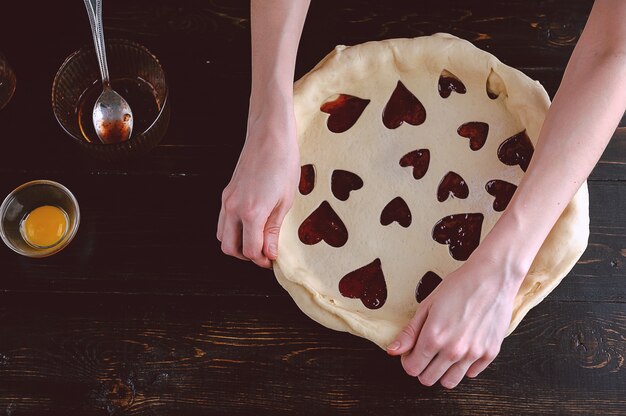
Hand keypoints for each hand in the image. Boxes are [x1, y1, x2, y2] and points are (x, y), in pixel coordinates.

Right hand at [217, 102, 299, 267]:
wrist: (270, 136)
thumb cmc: (282, 163)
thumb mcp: (285, 202)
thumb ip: (274, 231)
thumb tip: (270, 253)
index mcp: (252, 213)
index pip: (251, 250)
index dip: (262, 260)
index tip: (272, 260)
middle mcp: (234, 208)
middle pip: (230, 248)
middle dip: (247, 256)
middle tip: (264, 254)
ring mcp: (227, 200)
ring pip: (222, 236)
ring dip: (237, 244)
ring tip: (257, 241)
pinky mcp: (226, 192)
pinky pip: (222, 220)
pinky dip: (232, 230)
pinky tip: (249, 226)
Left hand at [386, 254, 524, 388]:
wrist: (492, 277)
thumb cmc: (459, 286)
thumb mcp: (427, 305)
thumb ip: (410, 332)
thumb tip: (393, 350)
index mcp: (433, 337)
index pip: (412, 368)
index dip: (408, 361)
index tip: (411, 351)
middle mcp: (453, 350)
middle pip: (428, 379)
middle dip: (422, 368)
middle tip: (425, 352)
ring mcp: (473, 354)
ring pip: (449, 382)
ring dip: (442, 372)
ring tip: (442, 354)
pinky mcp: (490, 353)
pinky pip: (471, 373)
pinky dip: (464, 366)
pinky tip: (462, 349)